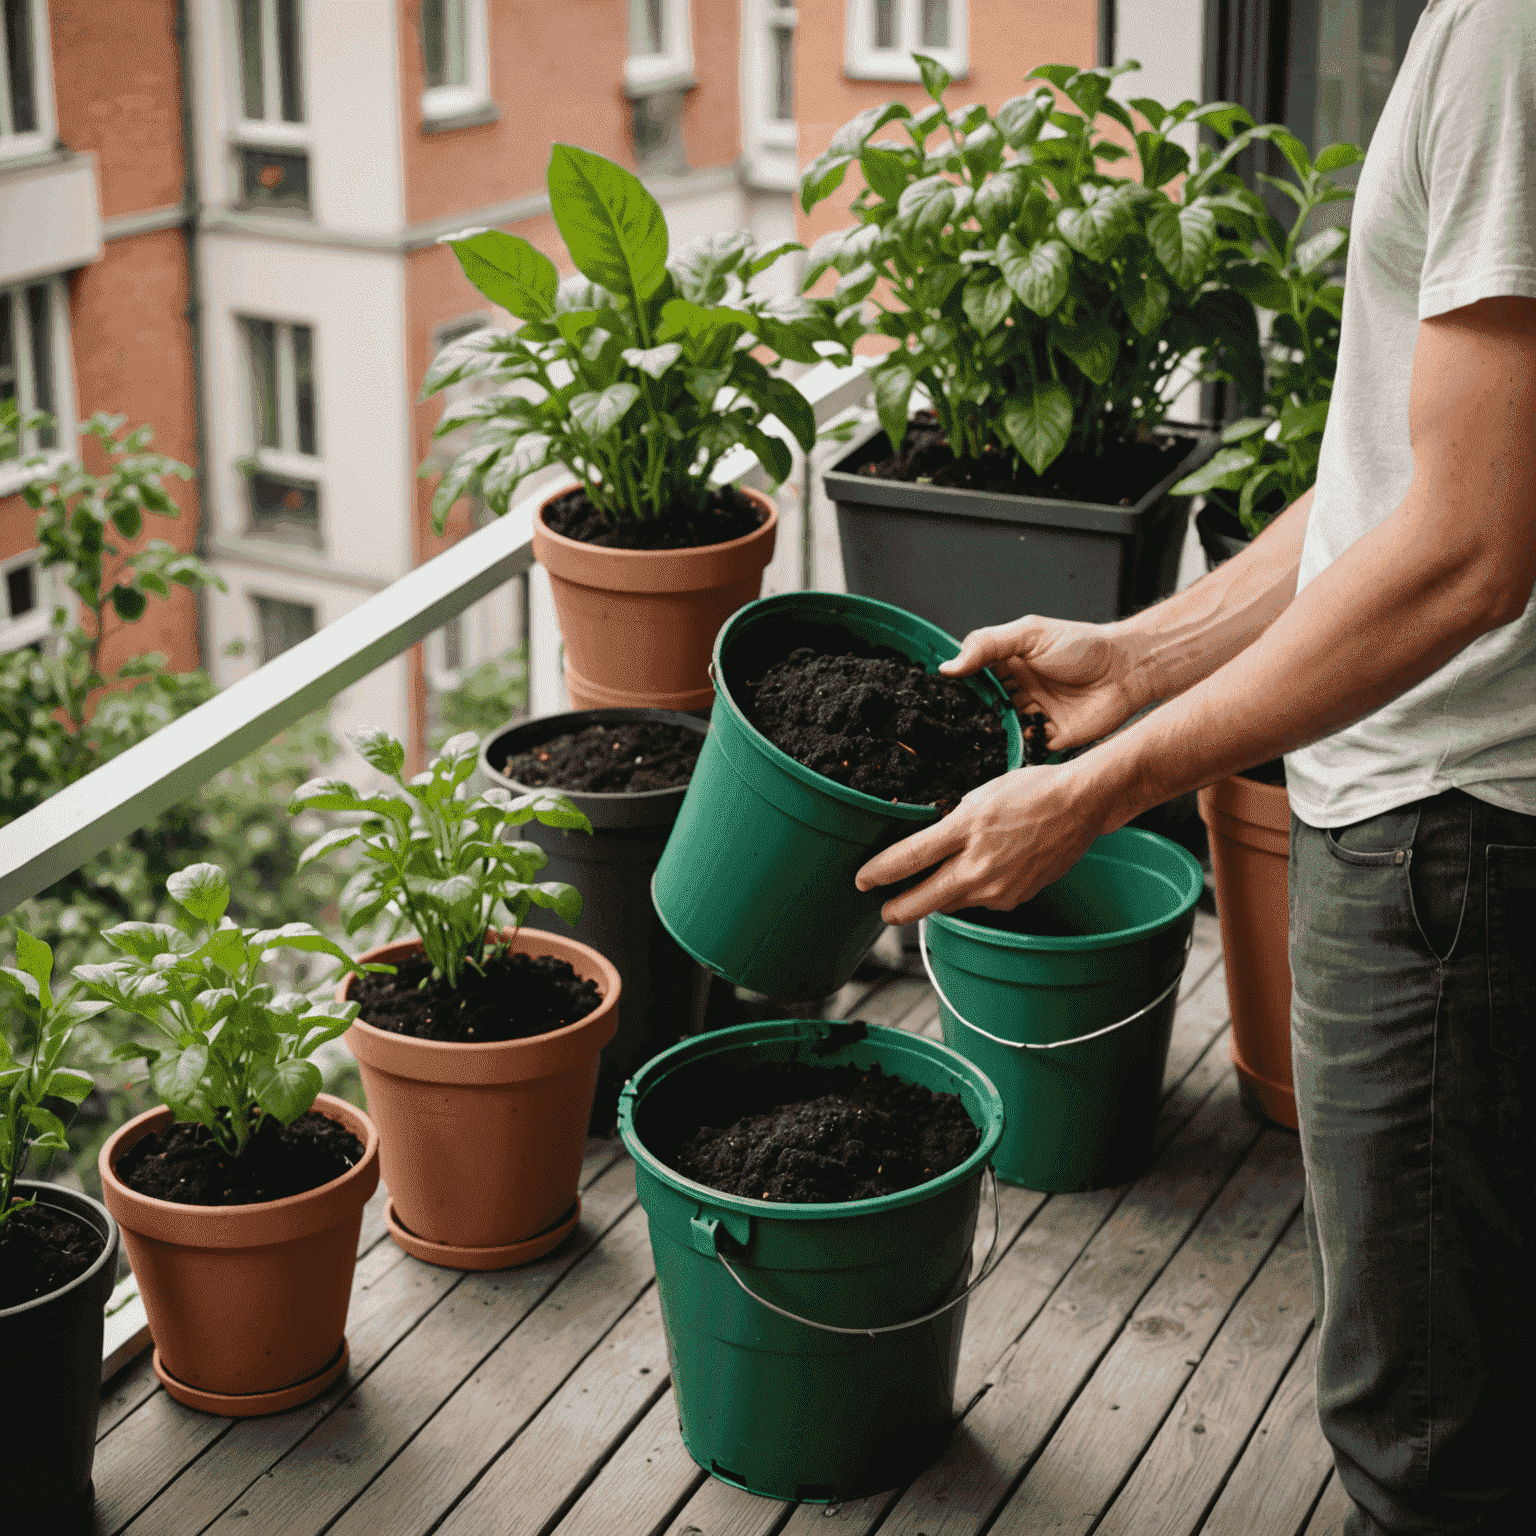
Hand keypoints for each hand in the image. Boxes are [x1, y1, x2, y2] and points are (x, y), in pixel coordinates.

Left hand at [855, 763, 1107, 925]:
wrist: (1080, 805)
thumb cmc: (1030, 791)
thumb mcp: (979, 796)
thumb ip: (950, 824)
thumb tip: (926, 847)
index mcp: (966, 828)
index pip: (909, 858)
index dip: (879, 872)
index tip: (862, 880)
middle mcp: (979, 864)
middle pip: (922, 899)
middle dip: (897, 908)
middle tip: (884, 909)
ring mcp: (997, 886)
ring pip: (951, 903)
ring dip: (936, 899)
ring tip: (929, 889)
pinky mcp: (1013, 899)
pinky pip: (980, 902)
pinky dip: (972, 893)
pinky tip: (980, 875)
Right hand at [939, 615, 1149, 753]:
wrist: (1126, 671)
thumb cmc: (1083, 645)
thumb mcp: (1029, 634)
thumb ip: (987, 646)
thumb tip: (949, 666)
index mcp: (1010, 664)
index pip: (974, 676)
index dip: (956, 685)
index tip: (933, 695)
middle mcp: (1020, 690)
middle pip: (985, 706)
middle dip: (968, 716)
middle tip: (945, 726)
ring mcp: (1035, 715)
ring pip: (1002, 730)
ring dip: (989, 736)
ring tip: (968, 742)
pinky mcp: (1052, 738)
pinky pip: (1027, 749)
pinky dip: (1016, 751)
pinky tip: (1002, 752)